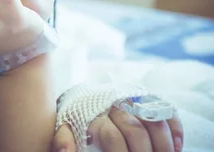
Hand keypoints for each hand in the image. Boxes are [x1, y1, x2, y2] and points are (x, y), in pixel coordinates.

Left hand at [53, 101, 183, 151]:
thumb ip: (64, 139)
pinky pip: (168, 112)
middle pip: (136, 131)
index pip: (112, 136)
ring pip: (155, 122)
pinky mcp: (149, 99)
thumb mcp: (67, 126)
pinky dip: (176, 130)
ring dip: (163, 145)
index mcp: (96, 113)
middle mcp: (117, 104)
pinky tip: (177, 148)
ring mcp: (135, 100)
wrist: (84, 94)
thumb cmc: (77, 117)